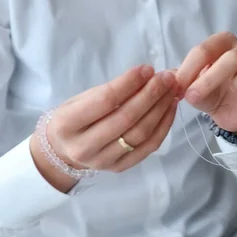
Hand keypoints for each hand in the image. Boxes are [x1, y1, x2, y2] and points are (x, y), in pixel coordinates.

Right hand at [30, 65, 178, 192]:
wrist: (64, 151)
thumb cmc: (74, 117)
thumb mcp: (82, 99)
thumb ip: (112, 90)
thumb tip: (149, 74)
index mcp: (67, 124)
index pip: (104, 101)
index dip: (129, 83)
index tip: (147, 69)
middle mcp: (84, 147)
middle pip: (126, 119)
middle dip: (150, 95)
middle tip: (167, 77)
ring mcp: (104, 161)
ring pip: (140, 134)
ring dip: (161, 109)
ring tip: (172, 90)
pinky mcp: (121, 167)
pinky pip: (149, 147)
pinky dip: (164, 126)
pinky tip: (170, 108)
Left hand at [176, 32, 236, 131]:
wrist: (225, 114)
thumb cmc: (209, 93)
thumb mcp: (190, 87)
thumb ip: (181, 80)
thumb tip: (169, 78)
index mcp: (223, 45)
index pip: (207, 48)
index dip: (190, 68)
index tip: (177, 87)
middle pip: (234, 56)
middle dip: (210, 77)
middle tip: (192, 96)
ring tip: (232, 90)